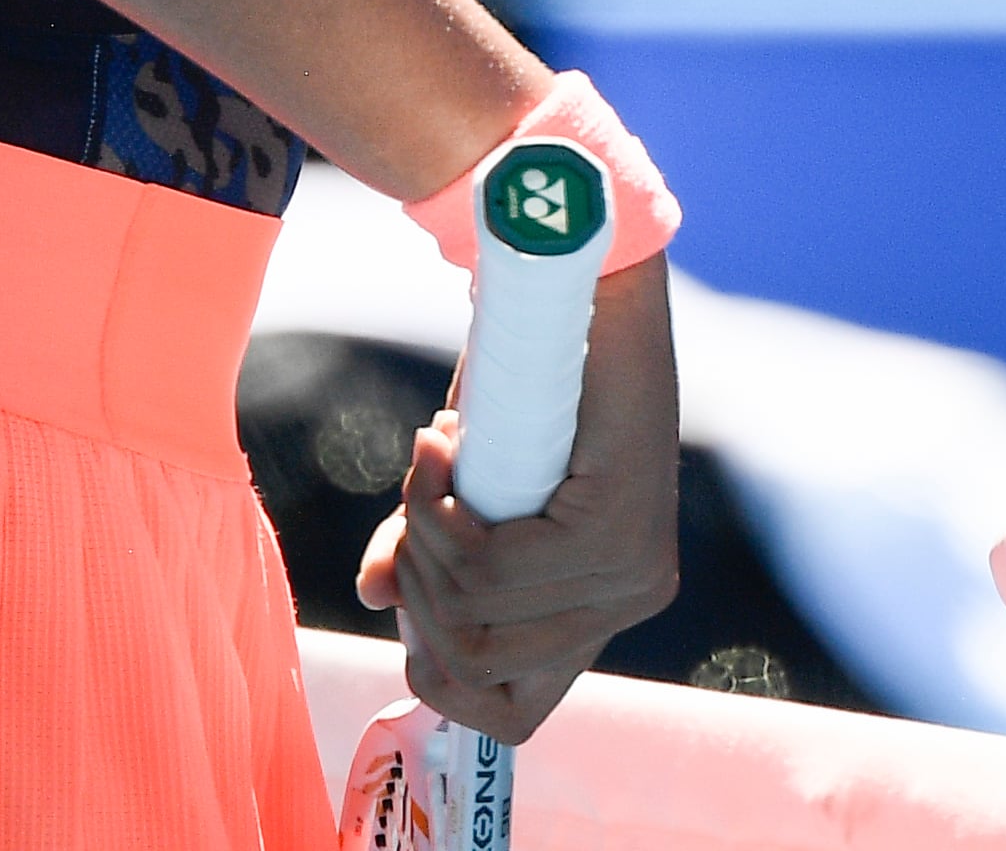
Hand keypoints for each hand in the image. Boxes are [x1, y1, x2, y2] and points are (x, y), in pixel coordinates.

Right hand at [358, 255, 681, 739]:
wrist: (579, 291)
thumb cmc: (526, 385)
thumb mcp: (464, 489)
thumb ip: (422, 553)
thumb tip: (374, 598)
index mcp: (602, 605)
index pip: (517, 714)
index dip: (443, 685)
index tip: (403, 613)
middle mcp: (631, 600)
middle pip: (479, 665)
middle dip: (417, 590)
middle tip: (412, 506)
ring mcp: (631, 570)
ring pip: (476, 610)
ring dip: (422, 533)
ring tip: (434, 458)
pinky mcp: (614, 529)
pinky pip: (489, 564)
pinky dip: (438, 505)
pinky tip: (443, 442)